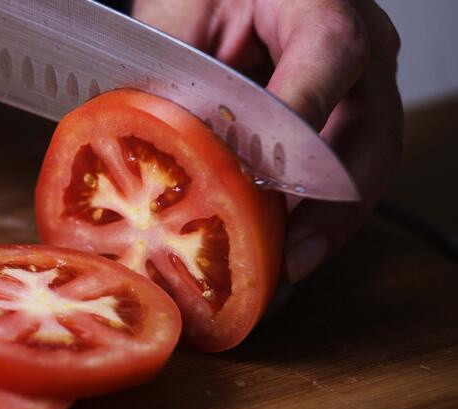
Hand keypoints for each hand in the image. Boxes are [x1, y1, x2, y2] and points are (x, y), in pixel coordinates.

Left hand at [133, 0, 403, 282]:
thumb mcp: (181, 16)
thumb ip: (171, 73)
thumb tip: (152, 150)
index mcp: (323, 5)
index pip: (327, 58)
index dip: (297, 123)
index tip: (261, 179)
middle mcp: (362, 49)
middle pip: (369, 135)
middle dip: (329, 207)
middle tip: (290, 258)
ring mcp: (362, 86)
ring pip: (366, 165)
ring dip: (326, 223)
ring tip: (284, 270)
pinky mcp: (348, 116)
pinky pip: (346, 172)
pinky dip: (317, 213)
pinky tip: (283, 247)